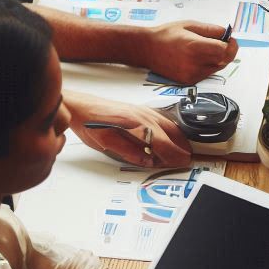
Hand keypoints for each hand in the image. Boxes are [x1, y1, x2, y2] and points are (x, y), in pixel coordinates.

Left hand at [68, 97, 191, 166]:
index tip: (182, 162)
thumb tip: (147, 160)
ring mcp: (142, 110)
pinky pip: (162, 119)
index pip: (162, 142)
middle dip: (180, 147)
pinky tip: (171, 135)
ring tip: (183, 150)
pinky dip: (171, 130)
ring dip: (178, 138)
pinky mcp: (140, 109)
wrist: (81, 106)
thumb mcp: (105, 143)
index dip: (174, 154)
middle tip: (186, 160)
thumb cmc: (89, 123)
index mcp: (135, 124)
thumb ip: (128, 152)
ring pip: (168, 125)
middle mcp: (142, 115)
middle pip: (170, 133)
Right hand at [146, 21, 238, 83]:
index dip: (231, 45)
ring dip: (217, 59)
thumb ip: (211, 30)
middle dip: (226, 51)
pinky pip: (206, 74)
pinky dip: (207, 66)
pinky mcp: (188, 81)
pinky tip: (196, 57)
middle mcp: (195, 64)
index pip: (224, 51)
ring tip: (204, 49)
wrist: (147, 49)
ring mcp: (192, 75)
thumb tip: (227, 34)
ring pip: (216, 68)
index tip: (230, 39)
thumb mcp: (190, 25)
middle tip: (220, 42)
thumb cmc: (167, 34)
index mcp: (195, 47)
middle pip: (223, 61)